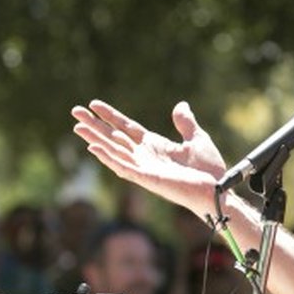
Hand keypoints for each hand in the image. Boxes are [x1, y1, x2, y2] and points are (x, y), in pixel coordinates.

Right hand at [71, 100, 226, 216]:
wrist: (218, 189)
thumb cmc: (208, 169)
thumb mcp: (196, 139)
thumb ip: (185, 123)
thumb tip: (180, 105)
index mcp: (154, 146)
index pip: (126, 127)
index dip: (110, 116)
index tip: (93, 104)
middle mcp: (144, 156)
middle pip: (114, 137)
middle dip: (94, 125)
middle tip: (75, 111)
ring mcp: (144, 168)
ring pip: (114, 150)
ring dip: (96, 139)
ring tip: (77, 127)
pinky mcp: (148, 178)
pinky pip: (123, 167)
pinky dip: (108, 157)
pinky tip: (93, 147)